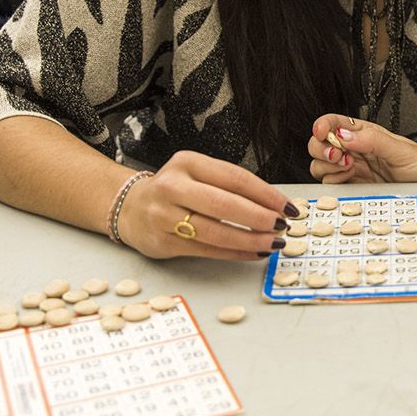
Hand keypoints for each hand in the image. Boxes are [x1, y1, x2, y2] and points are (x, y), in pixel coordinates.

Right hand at [116, 151, 296, 259]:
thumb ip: (230, 186)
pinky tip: (254, 252)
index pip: (235, 178)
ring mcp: (164, 216)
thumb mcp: (198, 173)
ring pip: (215, 232)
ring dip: (250, 240)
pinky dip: (235, 253)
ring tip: (273, 242)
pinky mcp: (163, 242)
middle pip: (224, 204)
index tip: (287, 206)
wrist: (129, 207)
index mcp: (187, 162)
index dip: (266, 194)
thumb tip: (275, 205)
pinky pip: (207, 250)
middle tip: (282, 225)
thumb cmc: (175, 190)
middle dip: (259, 217)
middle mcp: (173, 187)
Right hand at [307, 115, 416, 183]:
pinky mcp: (354, 189)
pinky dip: (333, 182)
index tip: (323, 132)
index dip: (323, 125)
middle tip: (339, 156)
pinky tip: (349, 180)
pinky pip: (331, 184)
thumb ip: (373, 140)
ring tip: (348, 168)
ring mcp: (353, 170)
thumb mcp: (401, 150)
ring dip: (327, 166)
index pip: (335, 123)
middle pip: (320, 144)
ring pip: (321, 165)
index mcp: (366, 134)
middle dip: (322, 148)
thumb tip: (345, 135)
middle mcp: (356, 150)